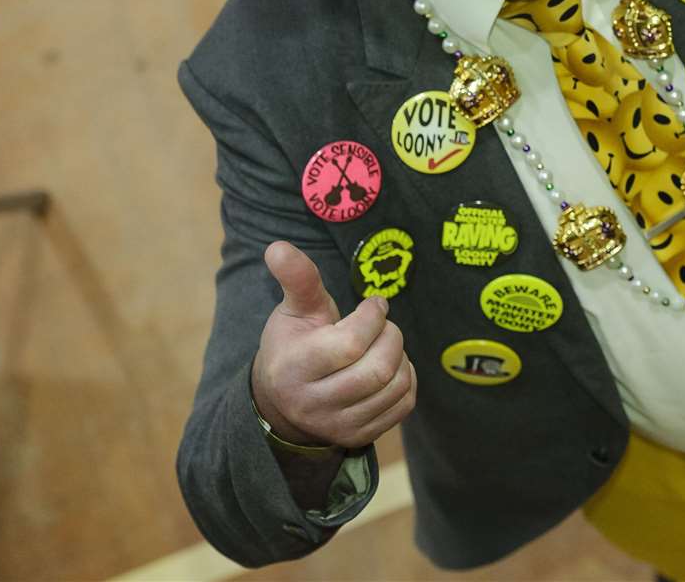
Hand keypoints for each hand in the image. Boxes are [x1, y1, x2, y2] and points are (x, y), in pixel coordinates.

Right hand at [250, 241, 415, 449]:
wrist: (282, 401)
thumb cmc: (294, 344)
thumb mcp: (294, 310)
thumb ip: (297, 279)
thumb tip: (277, 247)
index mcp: (294, 368)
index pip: (350, 344)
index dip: (373, 317)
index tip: (375, 305)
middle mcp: (313, 404)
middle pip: (378, 370)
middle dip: (392, 337)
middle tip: (384, 325)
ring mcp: (337, 426)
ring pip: (395, 387)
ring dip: (401, 356)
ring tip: (385, 344)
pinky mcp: (358, 437)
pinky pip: (403, 405)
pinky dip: (407, 380)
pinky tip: (390, 366)